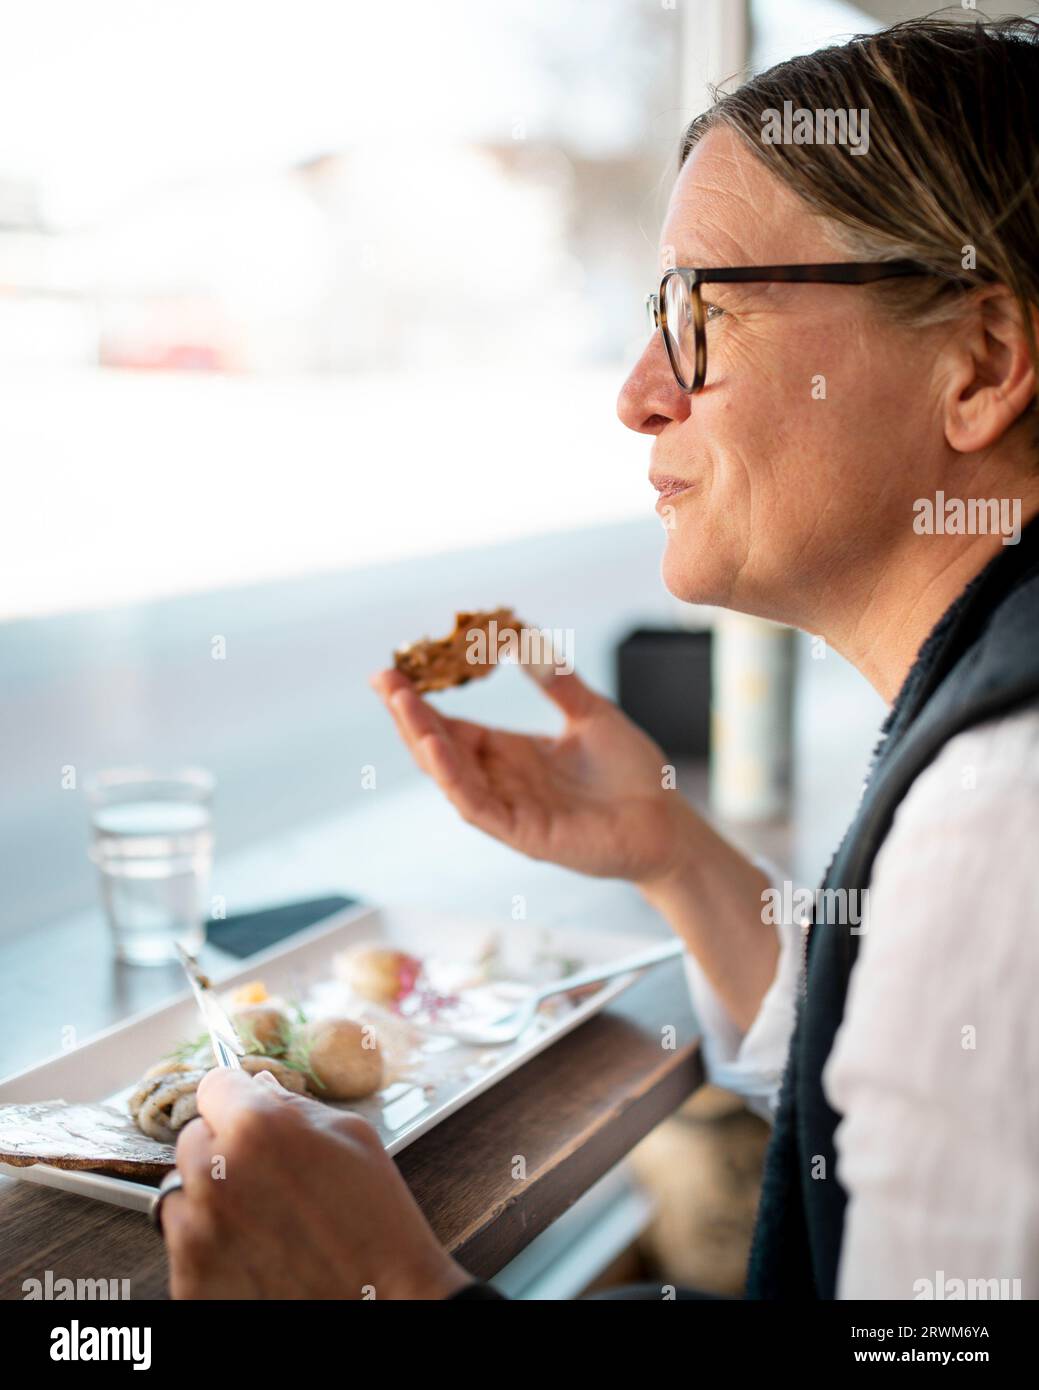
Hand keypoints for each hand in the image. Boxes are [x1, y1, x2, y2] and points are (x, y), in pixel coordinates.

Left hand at [161, 1069, 470, 1299]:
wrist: (384, 1305)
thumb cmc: (378, 1221)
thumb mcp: (353, 1136)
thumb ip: (294, 1106)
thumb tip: (258, 1089)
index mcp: (257, 1127)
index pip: (213, 1085)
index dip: (235, 1098)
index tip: (244, 1111)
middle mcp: (215, 1174)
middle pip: (193, 1139)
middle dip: (223, 1149)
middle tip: (265, 1175)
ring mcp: (195, 1233)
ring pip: (181, 1194)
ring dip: (210, 1199)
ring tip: (262, 1220)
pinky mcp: (189, 1280)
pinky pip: (185, 1246)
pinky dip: (211, 1246)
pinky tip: (256, 1253)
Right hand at [370, 665, 692, 886]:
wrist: (669, 822)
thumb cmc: (632, 776)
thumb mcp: (591, 714)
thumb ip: (556, 680)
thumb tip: (524, 635)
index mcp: (511, 754)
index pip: (454, 726)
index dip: (424, 702)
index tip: (396, 670)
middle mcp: (502, 781)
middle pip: (441, 749)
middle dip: (408, 715)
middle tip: (383, 679)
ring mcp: (509, 809)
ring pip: (450, 776)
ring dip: (421, 740)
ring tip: (400, 703)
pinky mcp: (523, 834)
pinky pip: (478, 805)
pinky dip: (453, 777)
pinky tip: (437, 747)